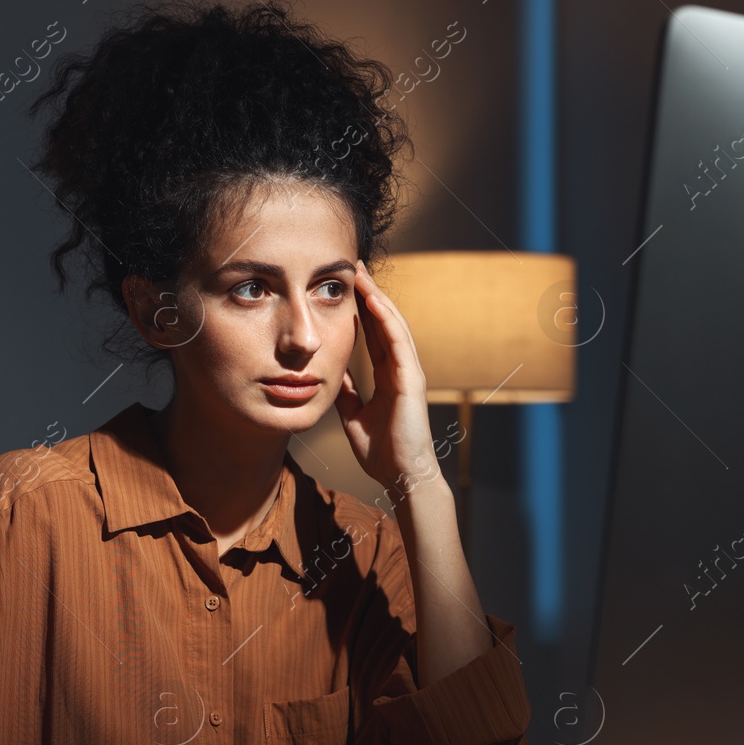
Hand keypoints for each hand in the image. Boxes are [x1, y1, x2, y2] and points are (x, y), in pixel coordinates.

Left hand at [335, 259, 440, 490]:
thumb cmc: (382, 453)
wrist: (401, 476)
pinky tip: (374, 301)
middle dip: (369, 294)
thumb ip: (347, 393)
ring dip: (378, 298)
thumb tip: (332, 375)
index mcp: (388, 377)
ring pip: (393, 326)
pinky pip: (399, 342)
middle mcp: (400, 369)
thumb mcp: (353, 417)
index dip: (361, 310)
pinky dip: (387, 320)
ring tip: (362, 274)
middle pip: (384, 323)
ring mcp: (409, 372)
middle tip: (354, 267)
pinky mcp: (412, 380)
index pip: (374, 335)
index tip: (345, 288)